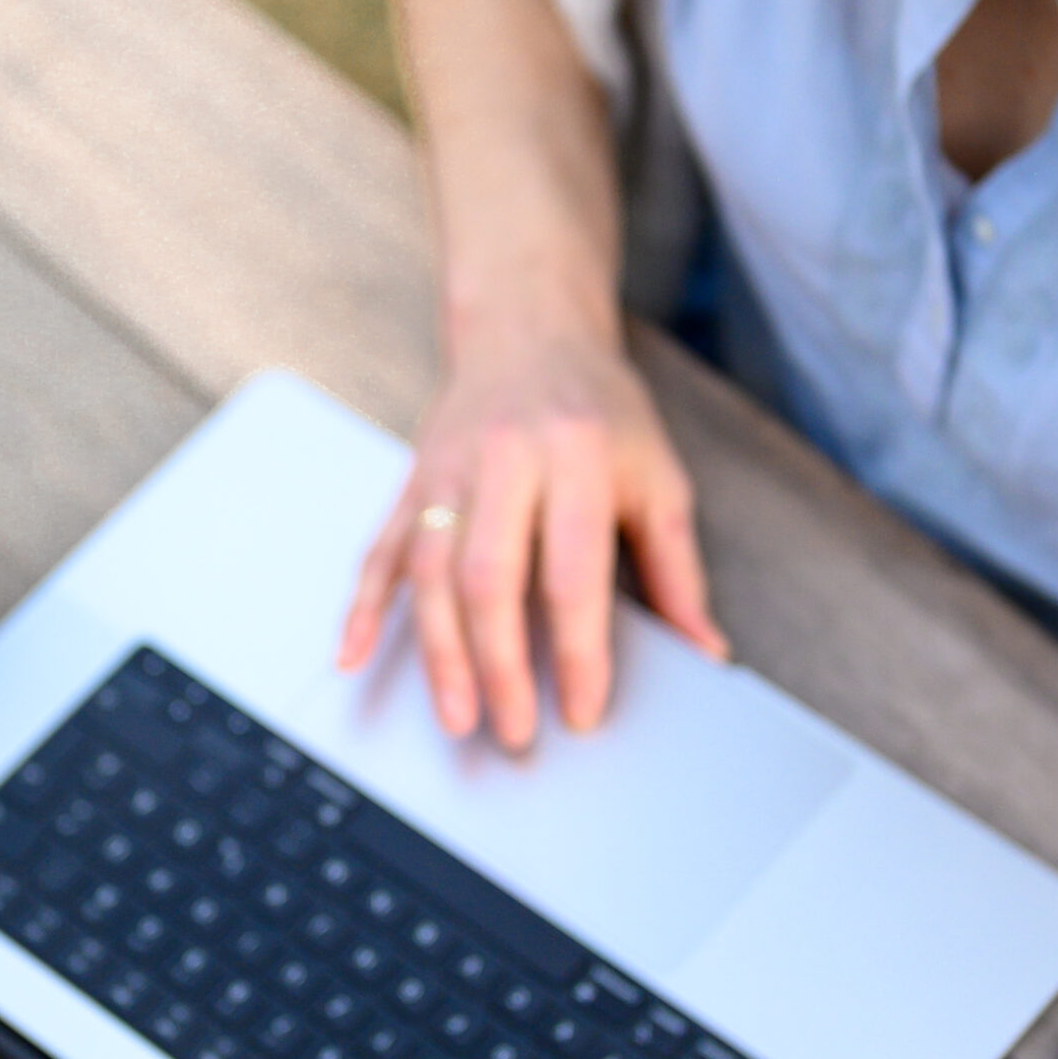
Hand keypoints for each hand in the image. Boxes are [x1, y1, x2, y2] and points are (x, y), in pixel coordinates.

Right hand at [337, 329, 726, 749]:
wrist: (528, 328)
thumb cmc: (599, 410)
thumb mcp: (657, 476)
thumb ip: (677, 569)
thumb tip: (706, 651)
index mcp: (577, 457)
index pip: (573, 573)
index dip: (579, 652)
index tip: (583, 709)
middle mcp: (505, 460)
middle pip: (490, 579)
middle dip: (500, 666)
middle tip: (513, 730)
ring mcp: (448, 471)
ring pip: (431, 573)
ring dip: (439, 653)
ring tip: (456, 715)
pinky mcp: (412, 482)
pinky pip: (379, 550)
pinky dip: (362, 607)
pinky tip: (352, 655)